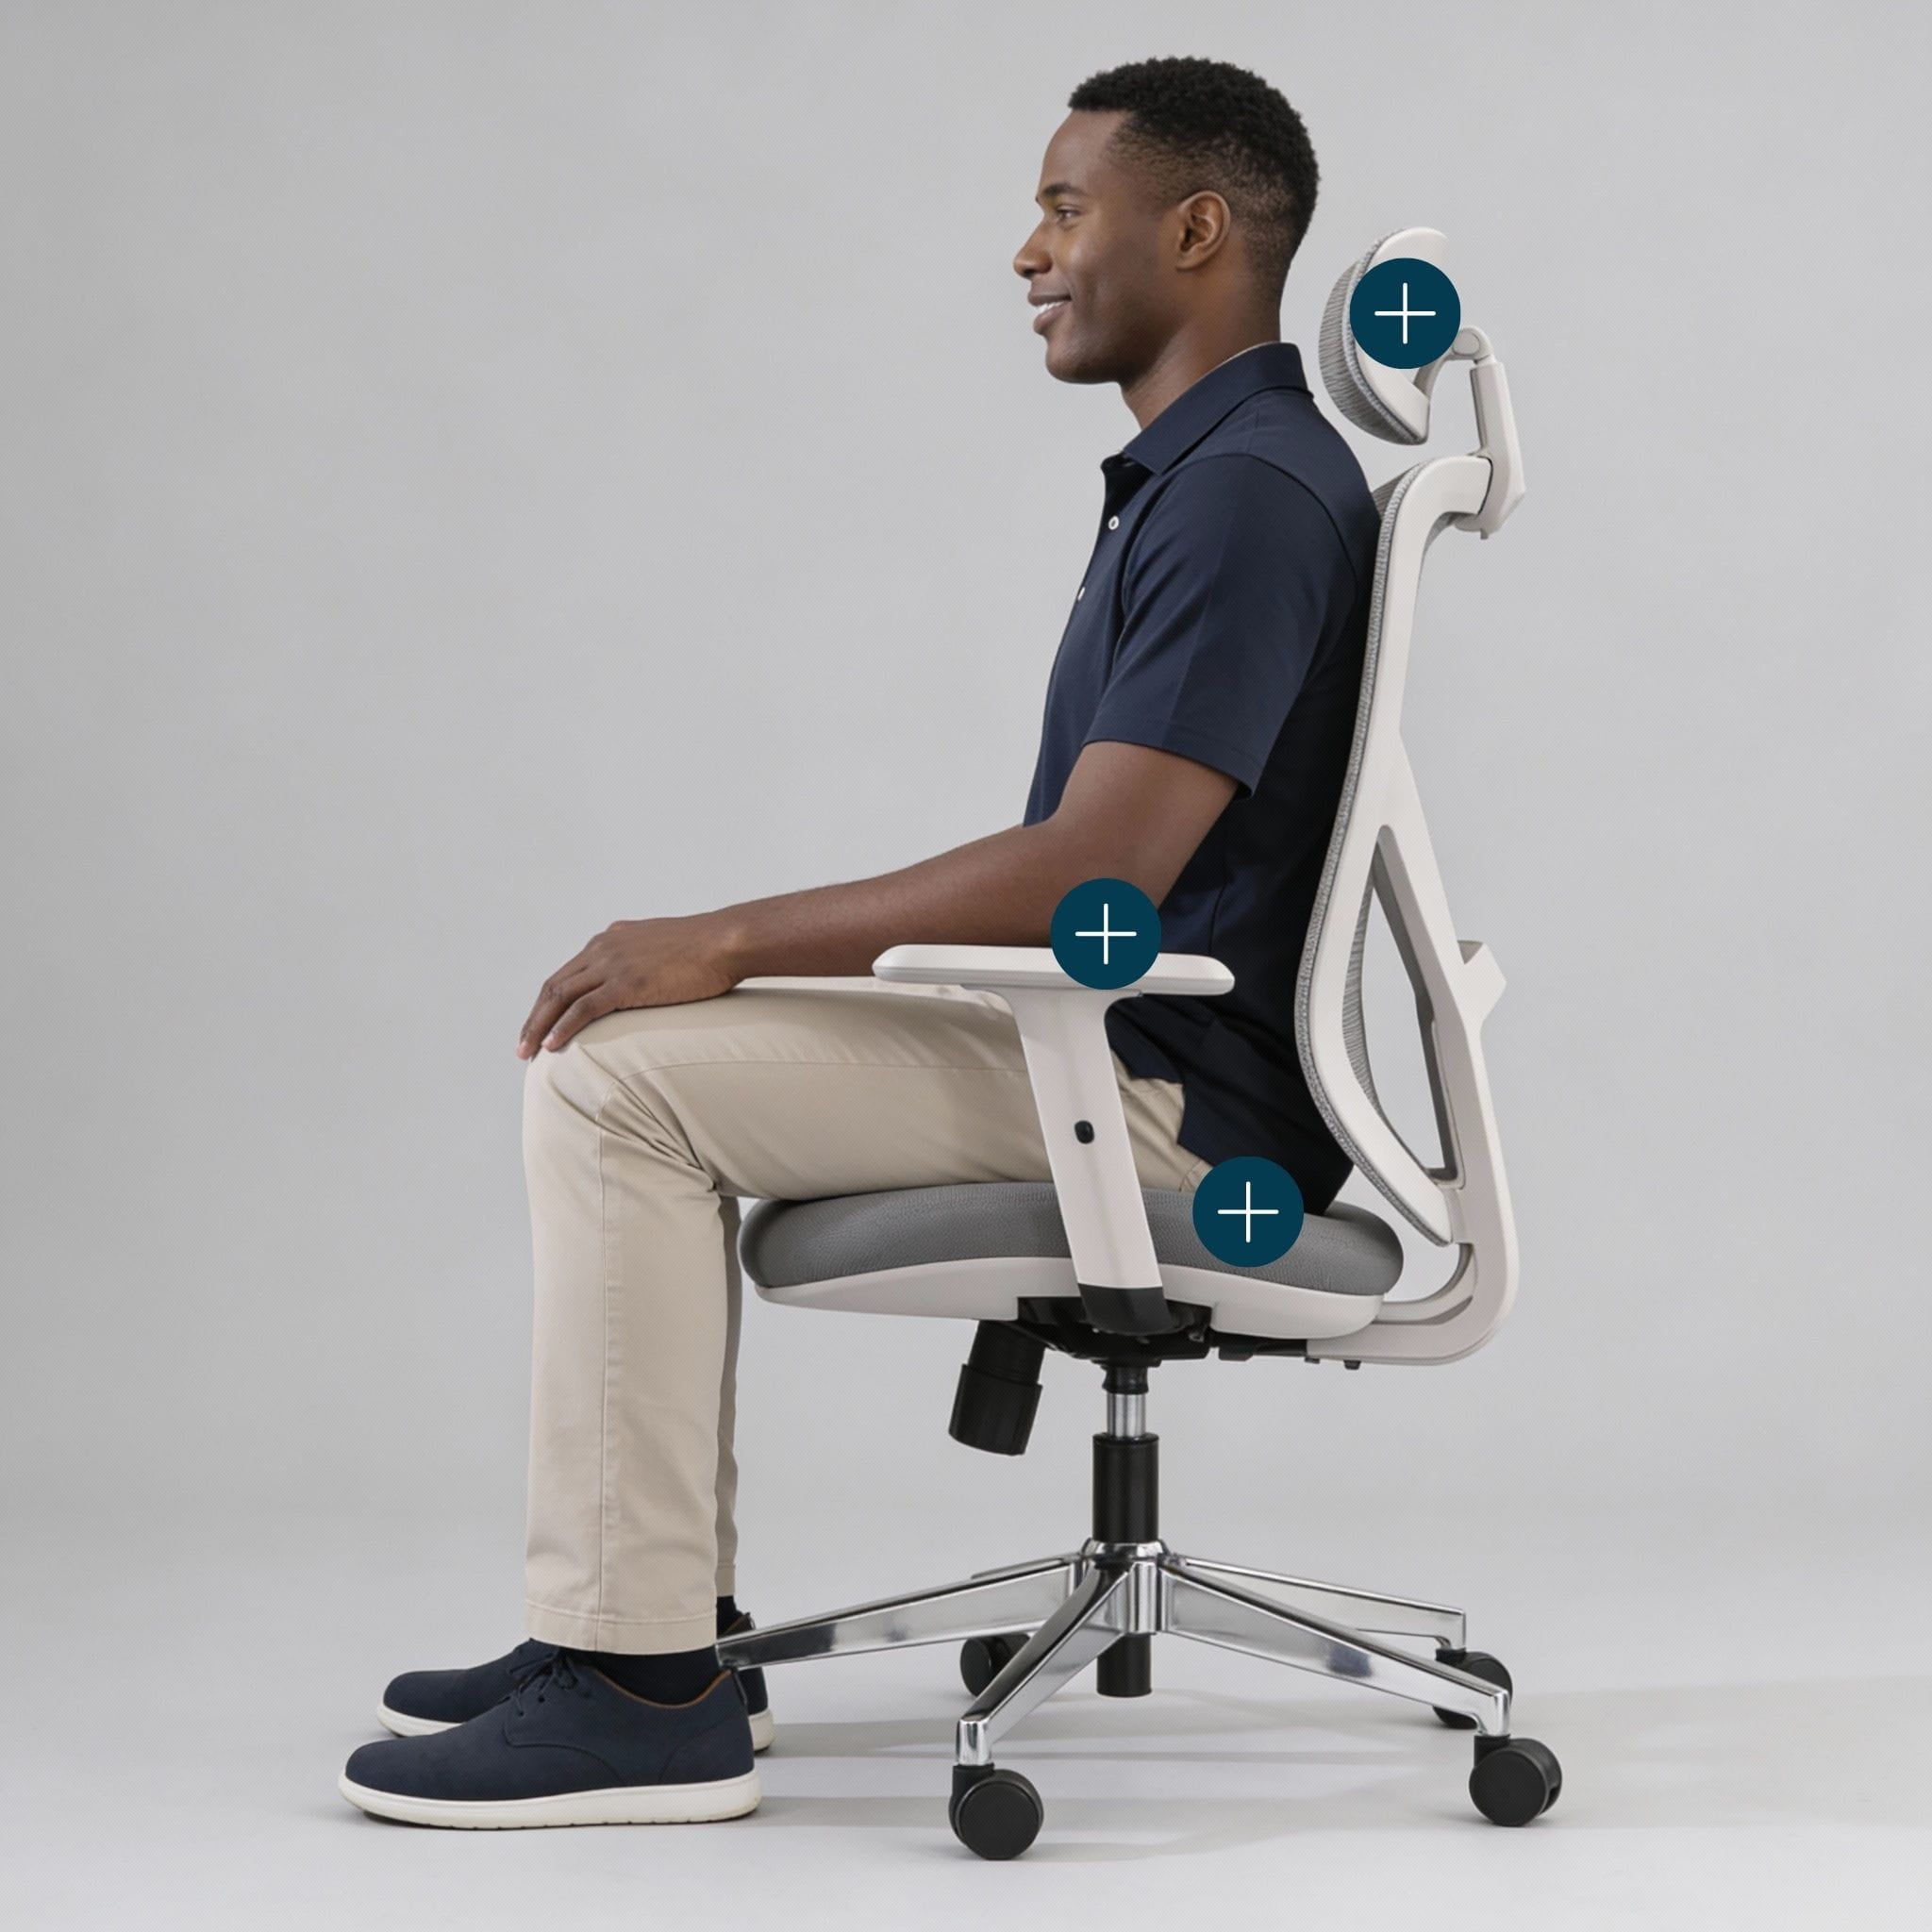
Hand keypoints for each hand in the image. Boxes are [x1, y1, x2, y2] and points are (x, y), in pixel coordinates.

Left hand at [517, 913, 740, 1057]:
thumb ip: (645, 963)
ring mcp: (613, 964)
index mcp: (611, 939)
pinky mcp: (626, 983)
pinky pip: (583, 1009)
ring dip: (539, 1026)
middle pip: (555, 985)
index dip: (550, 1001)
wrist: (726, 941)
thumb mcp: (665, 950)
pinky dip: (562, 1028)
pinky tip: (552, 1046)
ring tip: (528, 1053)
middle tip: (523, 1045)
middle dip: (535, 1017)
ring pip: (560, 997)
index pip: (569, 972)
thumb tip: (646, 985)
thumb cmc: (708, 950)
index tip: (541, 1024)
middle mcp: (604, 948)